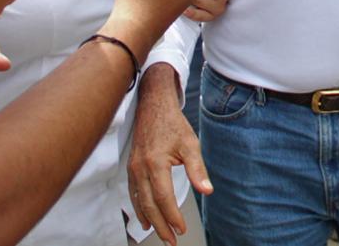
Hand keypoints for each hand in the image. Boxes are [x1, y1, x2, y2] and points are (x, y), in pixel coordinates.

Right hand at [128, 64, 210, 245]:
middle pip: (149, 205)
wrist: (153, 105)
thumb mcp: (190, 144)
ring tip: (159, 234)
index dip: (172, 216)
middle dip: (160, 225)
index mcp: (156, 163)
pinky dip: (138, 208)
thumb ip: (197, 169)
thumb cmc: (173, 124)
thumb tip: (207, 190)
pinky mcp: (131, 167)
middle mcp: (141, 169)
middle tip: (171, 240)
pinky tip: (144, 217)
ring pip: (139, 201)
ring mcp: (133, 168)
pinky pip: (133, 193)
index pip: (164, 198)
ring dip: (149, 220)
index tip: (181, 229)